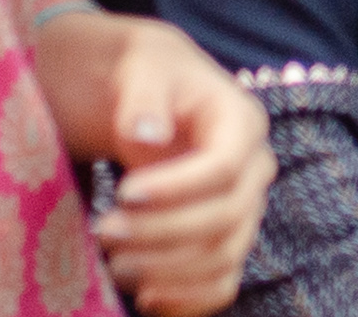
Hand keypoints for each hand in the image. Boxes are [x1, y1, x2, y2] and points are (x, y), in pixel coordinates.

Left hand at [33, 12, 271, 316]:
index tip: (123, 193)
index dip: (179, 189)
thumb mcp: (136, 64)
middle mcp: (252, 166)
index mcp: (240, 119)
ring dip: (170, 269)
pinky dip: (190, 299)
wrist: (134, 89)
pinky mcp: (219, 237)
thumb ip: (143, 94)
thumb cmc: (134, 72)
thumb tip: (150, 134)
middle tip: (105, 231)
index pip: (227, 166)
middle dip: (164, 233)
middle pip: (228, 216)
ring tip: (115, 262)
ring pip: (226, 254)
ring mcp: (240, 206)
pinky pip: (222, 281)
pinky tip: (147, 297)